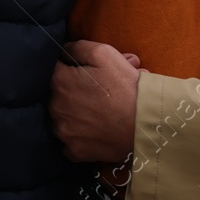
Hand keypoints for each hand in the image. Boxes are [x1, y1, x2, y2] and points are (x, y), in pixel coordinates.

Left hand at [50, 40, 142, 162]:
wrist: (146, 125)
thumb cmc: (125, 86)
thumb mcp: (104, 53)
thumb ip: (77, 47)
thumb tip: (63, 51)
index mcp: (58, 82)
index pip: (53, 68)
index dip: (69, 67)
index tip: (85, 71)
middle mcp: (54, 107)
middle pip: (57, 93)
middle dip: (75, 89)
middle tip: (100, 89)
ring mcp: (63, 132)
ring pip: (62, 117)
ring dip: (75, 112)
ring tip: (101, 108)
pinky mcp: (75, 151)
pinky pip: (69, 141)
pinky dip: (79, 135)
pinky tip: (94, 129)